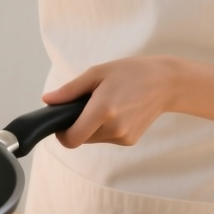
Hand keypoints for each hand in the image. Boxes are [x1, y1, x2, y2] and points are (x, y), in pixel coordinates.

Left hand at [42, 57, 180, 147]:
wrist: (166, 83)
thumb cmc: (131, 73)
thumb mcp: (97, 73)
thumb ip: (70, 90)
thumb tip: (48, 100)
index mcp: (103, 110)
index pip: (72, 139)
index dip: (61, 134)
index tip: (61, 123)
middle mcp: (114, 128)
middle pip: (81, 139)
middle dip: (77, 125)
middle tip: (86, 104)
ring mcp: (124, 137)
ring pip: (93, 139)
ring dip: (92, 127)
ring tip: (106, 104)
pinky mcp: (130, 140)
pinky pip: (107, 138)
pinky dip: (105, 128)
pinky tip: (118, 111)